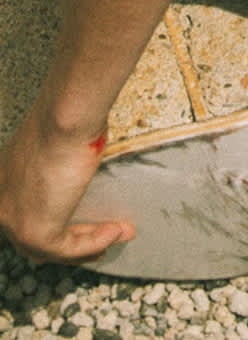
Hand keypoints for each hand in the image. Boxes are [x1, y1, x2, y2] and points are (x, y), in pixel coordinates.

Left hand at [0, 109, 134, 264]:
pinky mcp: (34, 233)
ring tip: (119, 232)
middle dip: (76, 236)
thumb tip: (80, 172)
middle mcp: (1, 202)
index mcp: (4, 179)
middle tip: (103, 234)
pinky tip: (115, 230)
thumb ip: (59, 163)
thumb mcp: (58, 141)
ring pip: (52, 247)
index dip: (61, 220)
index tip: (87, 223)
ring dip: (91, 243)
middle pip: (37, 235)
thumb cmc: (66, 116)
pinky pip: (68, 248)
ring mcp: (13, 221)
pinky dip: (96, 242)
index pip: (29, 210)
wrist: (66, 116)